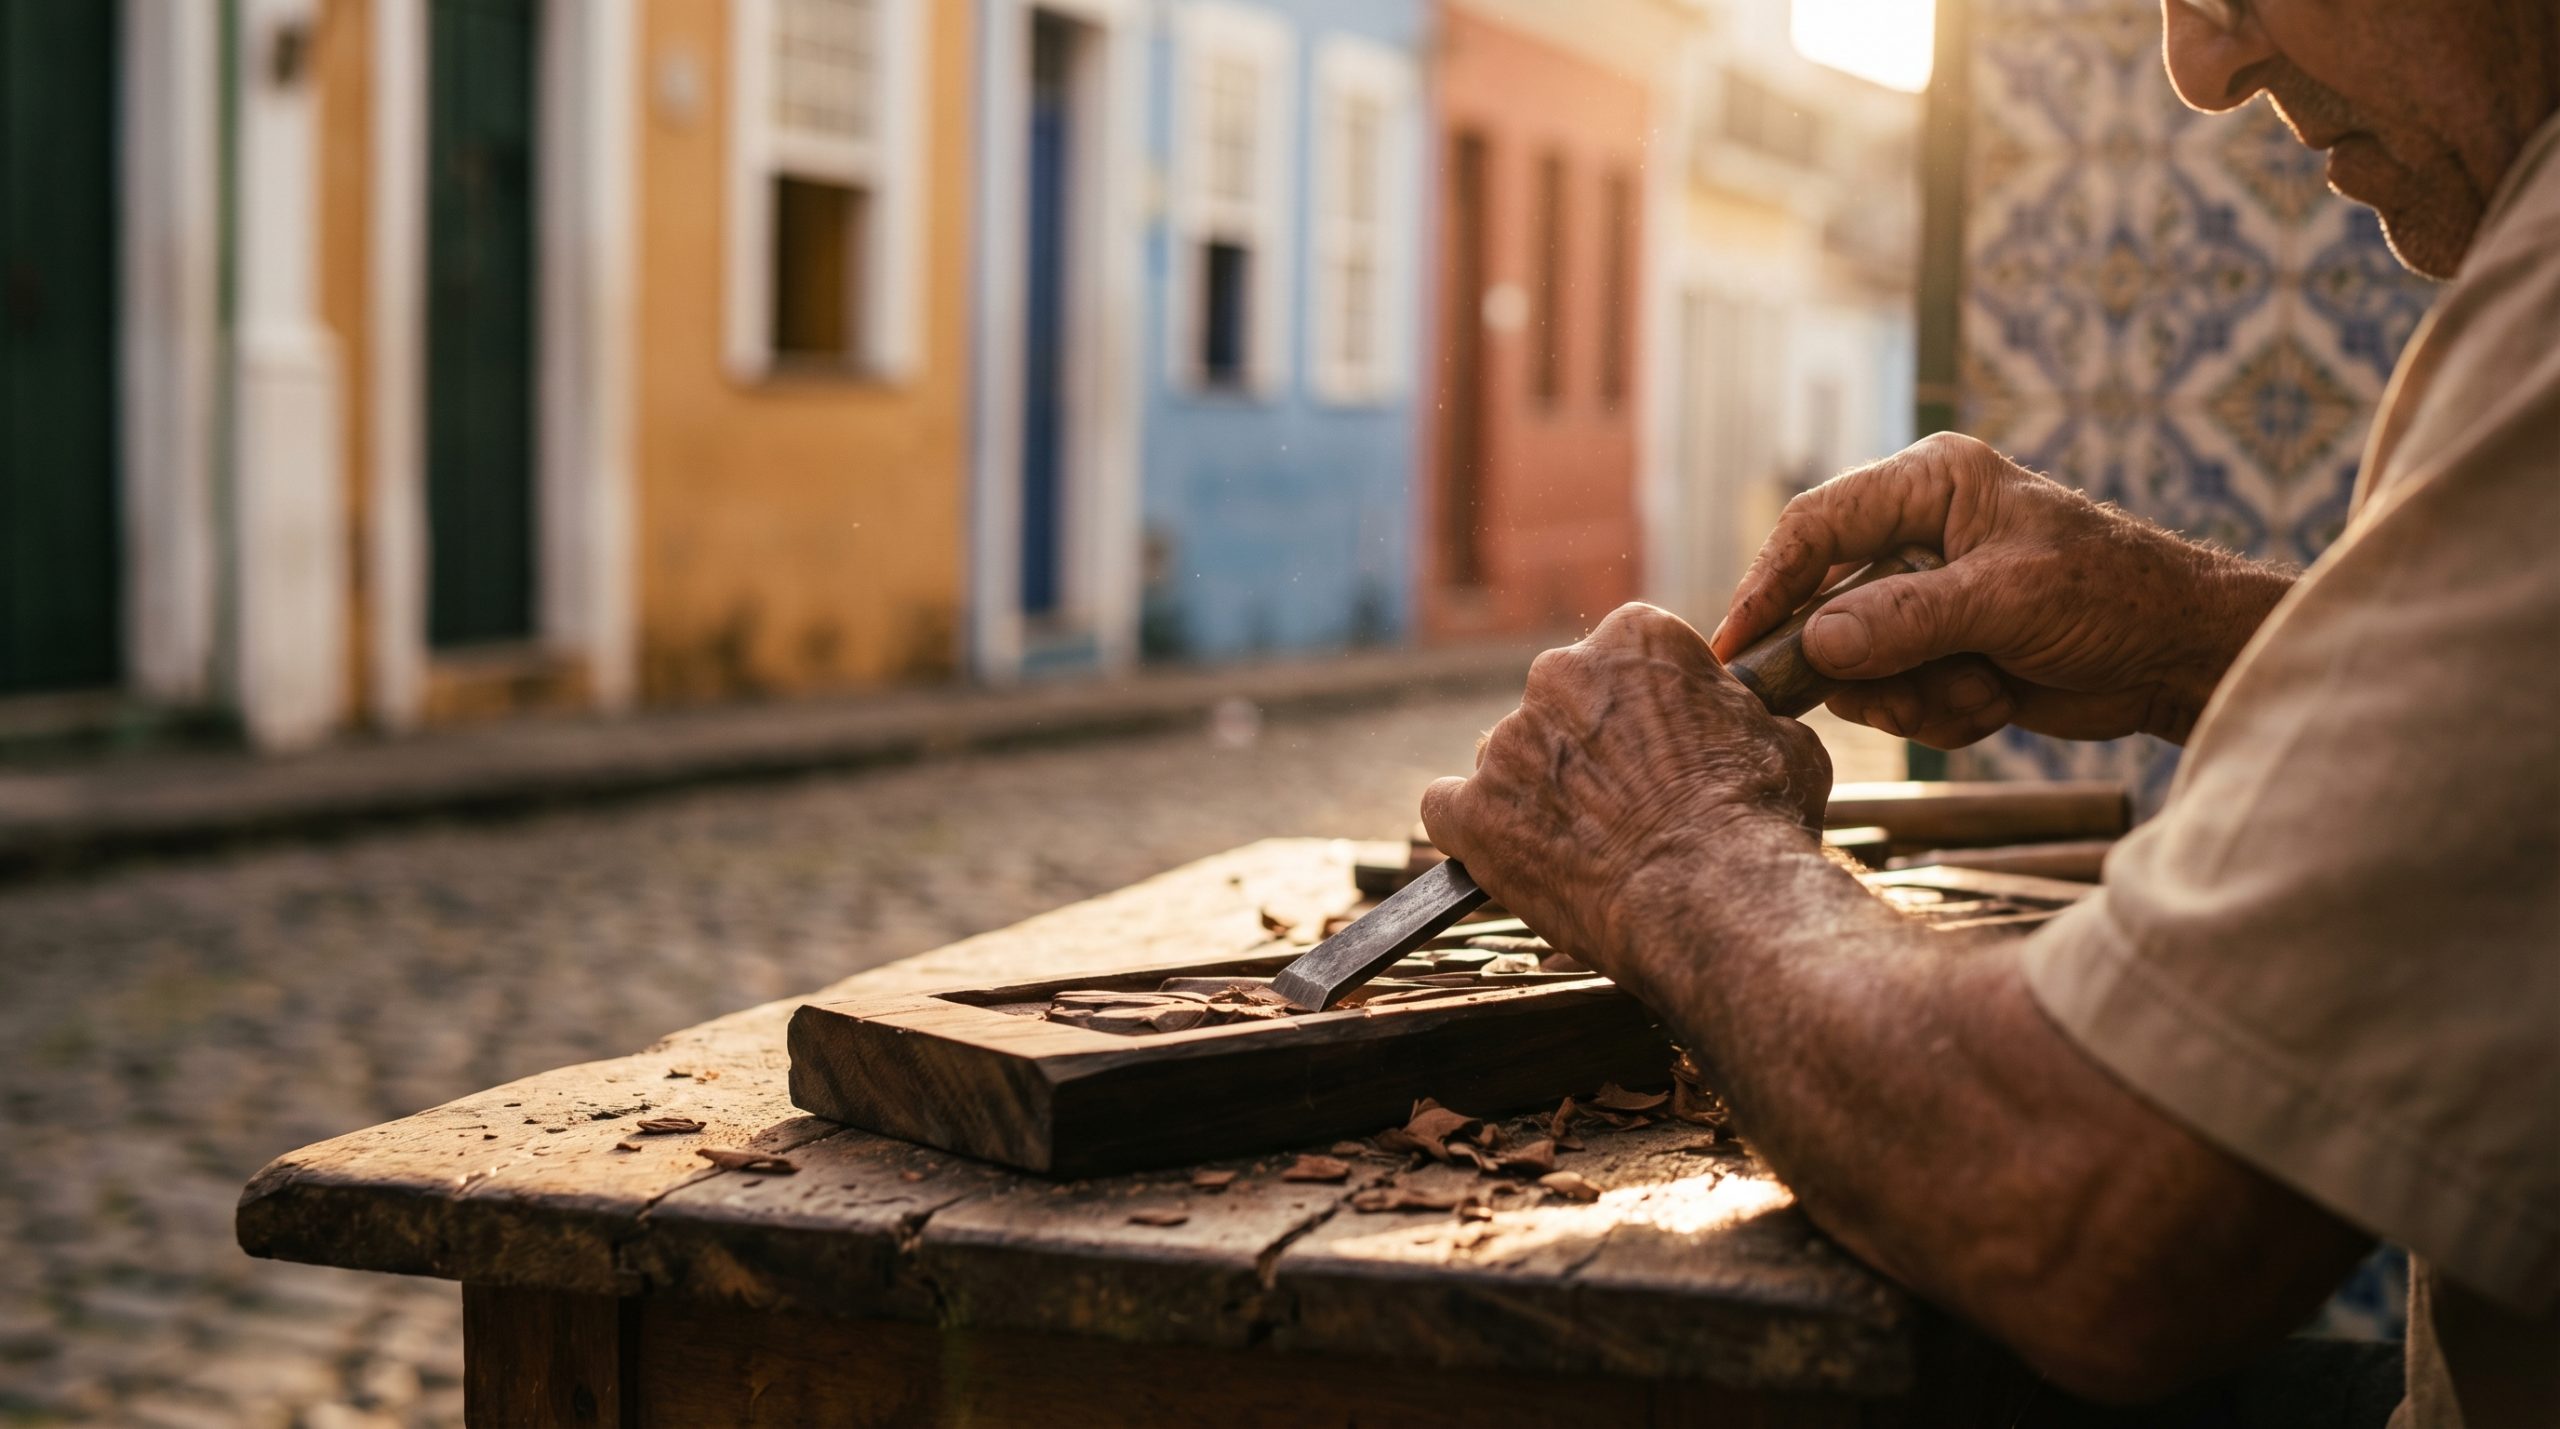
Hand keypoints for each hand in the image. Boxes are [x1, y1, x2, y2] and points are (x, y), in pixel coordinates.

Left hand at [1419, 604, 1829, 987]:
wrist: (1713, 895)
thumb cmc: (1758, 818)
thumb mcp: (1783, 740)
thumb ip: (1741, 713)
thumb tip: (1746, 717)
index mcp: (1636, 638)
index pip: (1625, 652)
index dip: (1643, 703)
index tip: (1659, 742)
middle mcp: (1560, 672)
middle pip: (1561, 700)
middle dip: (1584, 744)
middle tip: (1623, 800)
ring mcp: (1508, 742)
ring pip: (1509, 756)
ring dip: (1535, 789)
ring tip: (1582, 844)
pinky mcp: (1472, 810)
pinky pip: (1449, 809)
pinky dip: (1472, 832)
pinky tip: (1507, 857)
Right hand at [1711, 433, 2294, 746]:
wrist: (2180, 656)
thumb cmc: (2113, 596)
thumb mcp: (2008, 600)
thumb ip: (1909, 618)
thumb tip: (1818, 641)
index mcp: (1927, 486)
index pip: (1814, 527)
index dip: (1768, 586)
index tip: (1738, 648)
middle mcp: (1915, 536)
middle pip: (1824, 608)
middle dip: (1862, 665)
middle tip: (1896, 695)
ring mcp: (1925, 599)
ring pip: (1856, 664)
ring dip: (1912, 695)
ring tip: (1979, 691)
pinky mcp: (1940, 652)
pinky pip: (1895, 695)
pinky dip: (1941, 713)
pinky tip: (1997, 700)